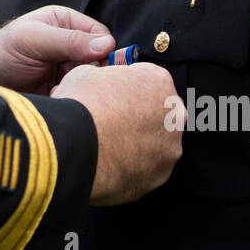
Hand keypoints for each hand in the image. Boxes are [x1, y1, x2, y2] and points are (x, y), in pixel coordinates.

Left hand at [0, 5, 114, 95]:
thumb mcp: (32, 40)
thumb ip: (68, 41)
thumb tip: (108, 45)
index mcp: (65, 21)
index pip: (101, 35)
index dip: (101, 51)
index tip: (88, 66)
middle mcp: (69, 42)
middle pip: (99, 59)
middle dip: (87, 72)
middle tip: (68, 80)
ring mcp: (66, 66)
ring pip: (91, 79)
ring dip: (78, 86)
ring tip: (57, 89)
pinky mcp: (62, 87)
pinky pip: (80, 93)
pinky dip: (71, 97)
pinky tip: (54, 97)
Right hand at [52, 62, 183, 204]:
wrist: (75, 145)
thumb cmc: (80, 104)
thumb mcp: (85, 74)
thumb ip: (103, 78)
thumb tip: (96, 86)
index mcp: (159, 80)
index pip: (147, 81)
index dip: (126, 89)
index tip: (111, 98)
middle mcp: (174, 113)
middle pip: (159, 113)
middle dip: (140, 118)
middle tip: (112, 124)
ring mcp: (170, 147)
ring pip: (156, 144)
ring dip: (138, 145)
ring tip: (108, 148)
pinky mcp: (160, 176)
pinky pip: (147, 169)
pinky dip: (133, 168)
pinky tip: (111, 165)